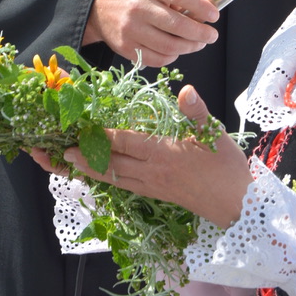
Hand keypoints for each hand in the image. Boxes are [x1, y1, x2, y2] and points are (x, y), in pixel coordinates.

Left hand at [45, 86, 252, 228]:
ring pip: (113, 177)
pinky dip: (105, 179)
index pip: (124, 142)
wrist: (236, 206)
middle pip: (110, 162)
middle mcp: (151, 172)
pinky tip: (97, 176)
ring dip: (88, 170)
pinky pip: (123, 186)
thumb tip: (185, 90)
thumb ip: (196, 111)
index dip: (100, 135)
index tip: (79, 128)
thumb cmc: (227, 167)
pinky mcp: (155, 194)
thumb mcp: (214, 134)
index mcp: (164, 153)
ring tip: (67, 164)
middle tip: (59, 150)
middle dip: (84, 156)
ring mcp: (151, 185)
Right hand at [83, 0, 219, 66]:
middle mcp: (138, 8)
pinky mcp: (126, 48)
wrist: (97, 7)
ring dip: (190, 47)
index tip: (214, 15)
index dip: (201, 7)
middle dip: (201, 33)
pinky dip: (172, 57)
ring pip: (169, 46)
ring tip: (198, 43)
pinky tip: (177, 51)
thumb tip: (205, 10)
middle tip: (211, 35)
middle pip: (178, 25)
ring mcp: (131, 30)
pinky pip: (157, 59)